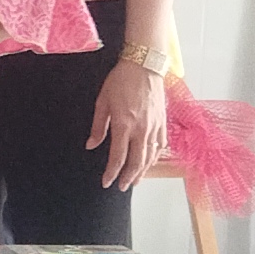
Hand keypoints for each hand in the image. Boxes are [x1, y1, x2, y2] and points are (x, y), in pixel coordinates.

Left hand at [88, 56, 169, 189]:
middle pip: (136, 161)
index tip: (106, 182)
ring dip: (142, 171)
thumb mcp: (102, 102)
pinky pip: (160, 145)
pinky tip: (150, 161)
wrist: (144, 65)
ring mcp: (155, 126)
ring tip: (135, 180)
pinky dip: (155, 157)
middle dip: (129, 178)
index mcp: (124, 124)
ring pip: (150, 156)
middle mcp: (142, 129)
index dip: (112, 172)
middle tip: (122, 187)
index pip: (118, 157)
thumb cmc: (121, 81)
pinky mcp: (163, 121)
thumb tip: (91, 145)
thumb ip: (98, 127)